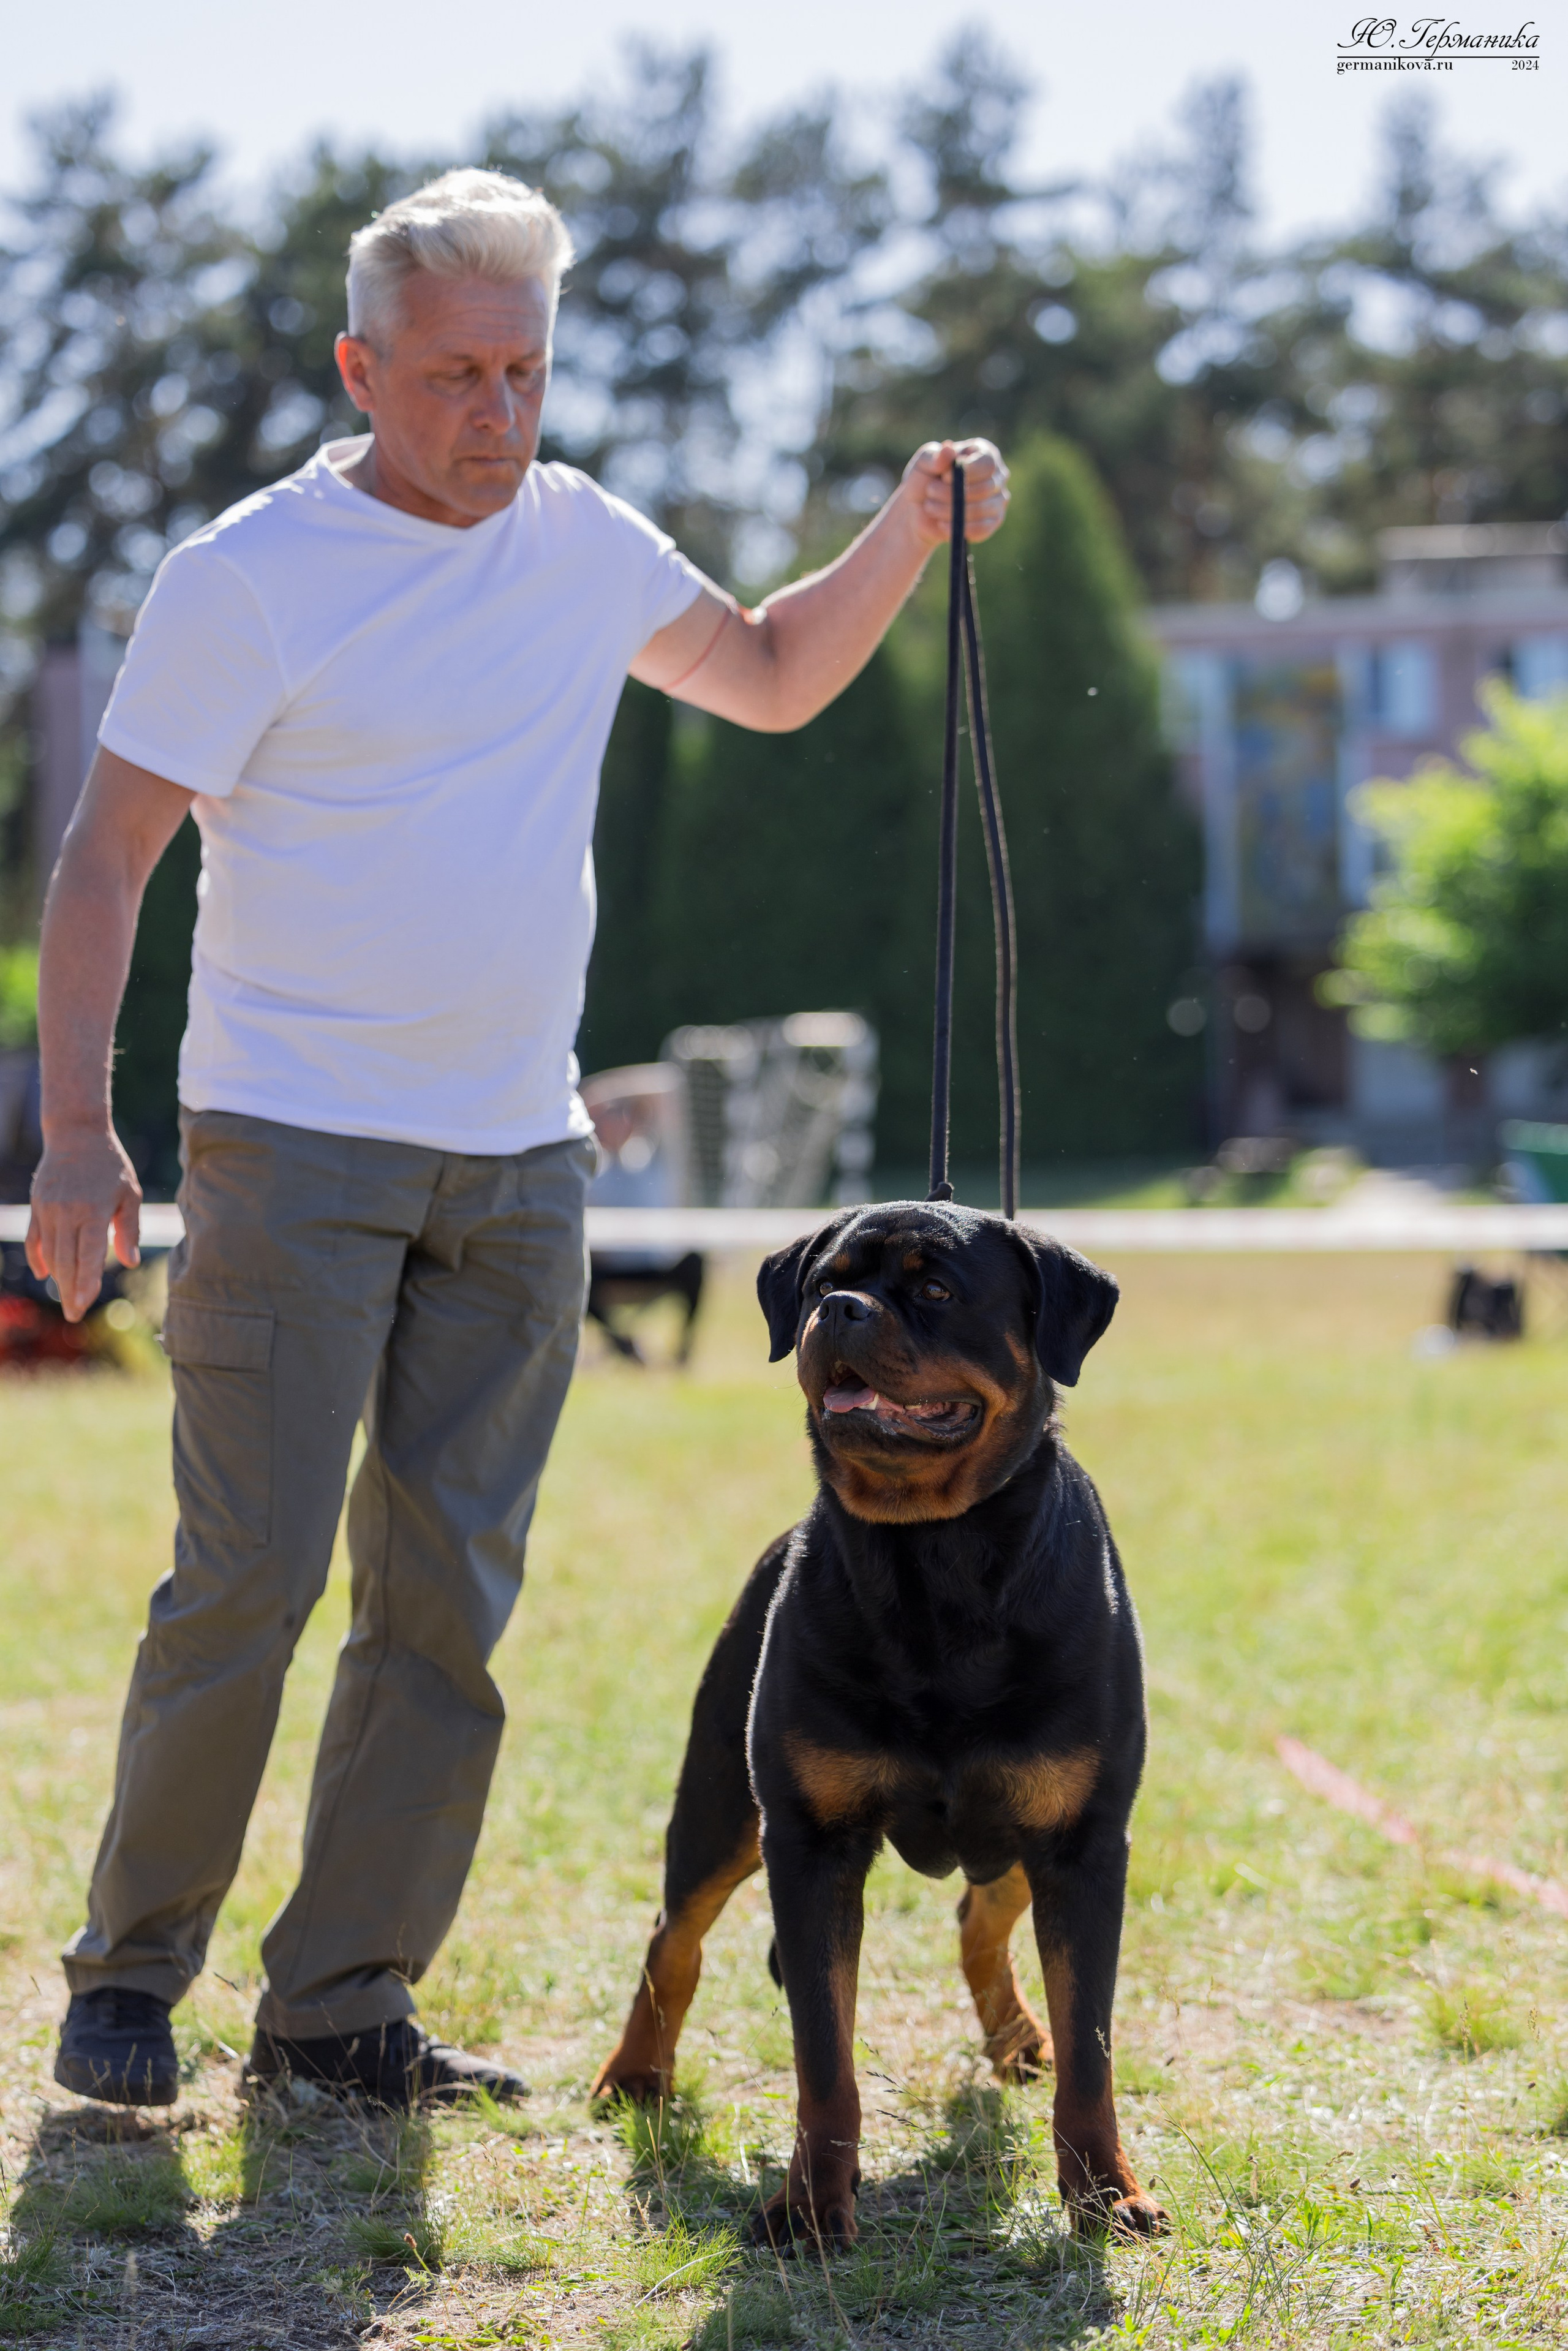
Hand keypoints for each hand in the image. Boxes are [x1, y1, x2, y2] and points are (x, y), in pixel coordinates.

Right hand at [26, 1127, 141, 1322]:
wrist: (76, 1133)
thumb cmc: (110, 1166)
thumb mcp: (130, 1193)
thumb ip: (129, 1229)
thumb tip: (130, 1262)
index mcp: (92, 1211)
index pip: (88, 1255)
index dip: (86, 1282)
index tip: (84, 1304)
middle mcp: (66, 1213)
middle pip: (65, 1261)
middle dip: (70, 1290)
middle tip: (74, 1315)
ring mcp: (47, 1210)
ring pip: (49, 1253)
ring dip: (58, 1277)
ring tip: (68, 1297)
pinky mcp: (36, 1206)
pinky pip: (34, 1239)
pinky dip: (39, 1258)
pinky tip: (45, 1273)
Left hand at [899, 439, 1010, 549]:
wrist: (919, 510)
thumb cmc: (924, 480)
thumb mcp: (923, 462)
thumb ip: (933, 455)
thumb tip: (949, 449)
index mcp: (984, 453)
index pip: (988, 464)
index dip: (966, 472)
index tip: (944, 477)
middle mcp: (997, 475)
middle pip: (985, 488)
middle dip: (952, 493)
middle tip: (931, 492)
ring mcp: (998, 499)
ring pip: (982, 509)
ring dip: (951, 510)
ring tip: (931, 507)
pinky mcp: (992, 522)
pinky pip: (982, 528)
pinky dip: (959, 528)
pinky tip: (942, 524)